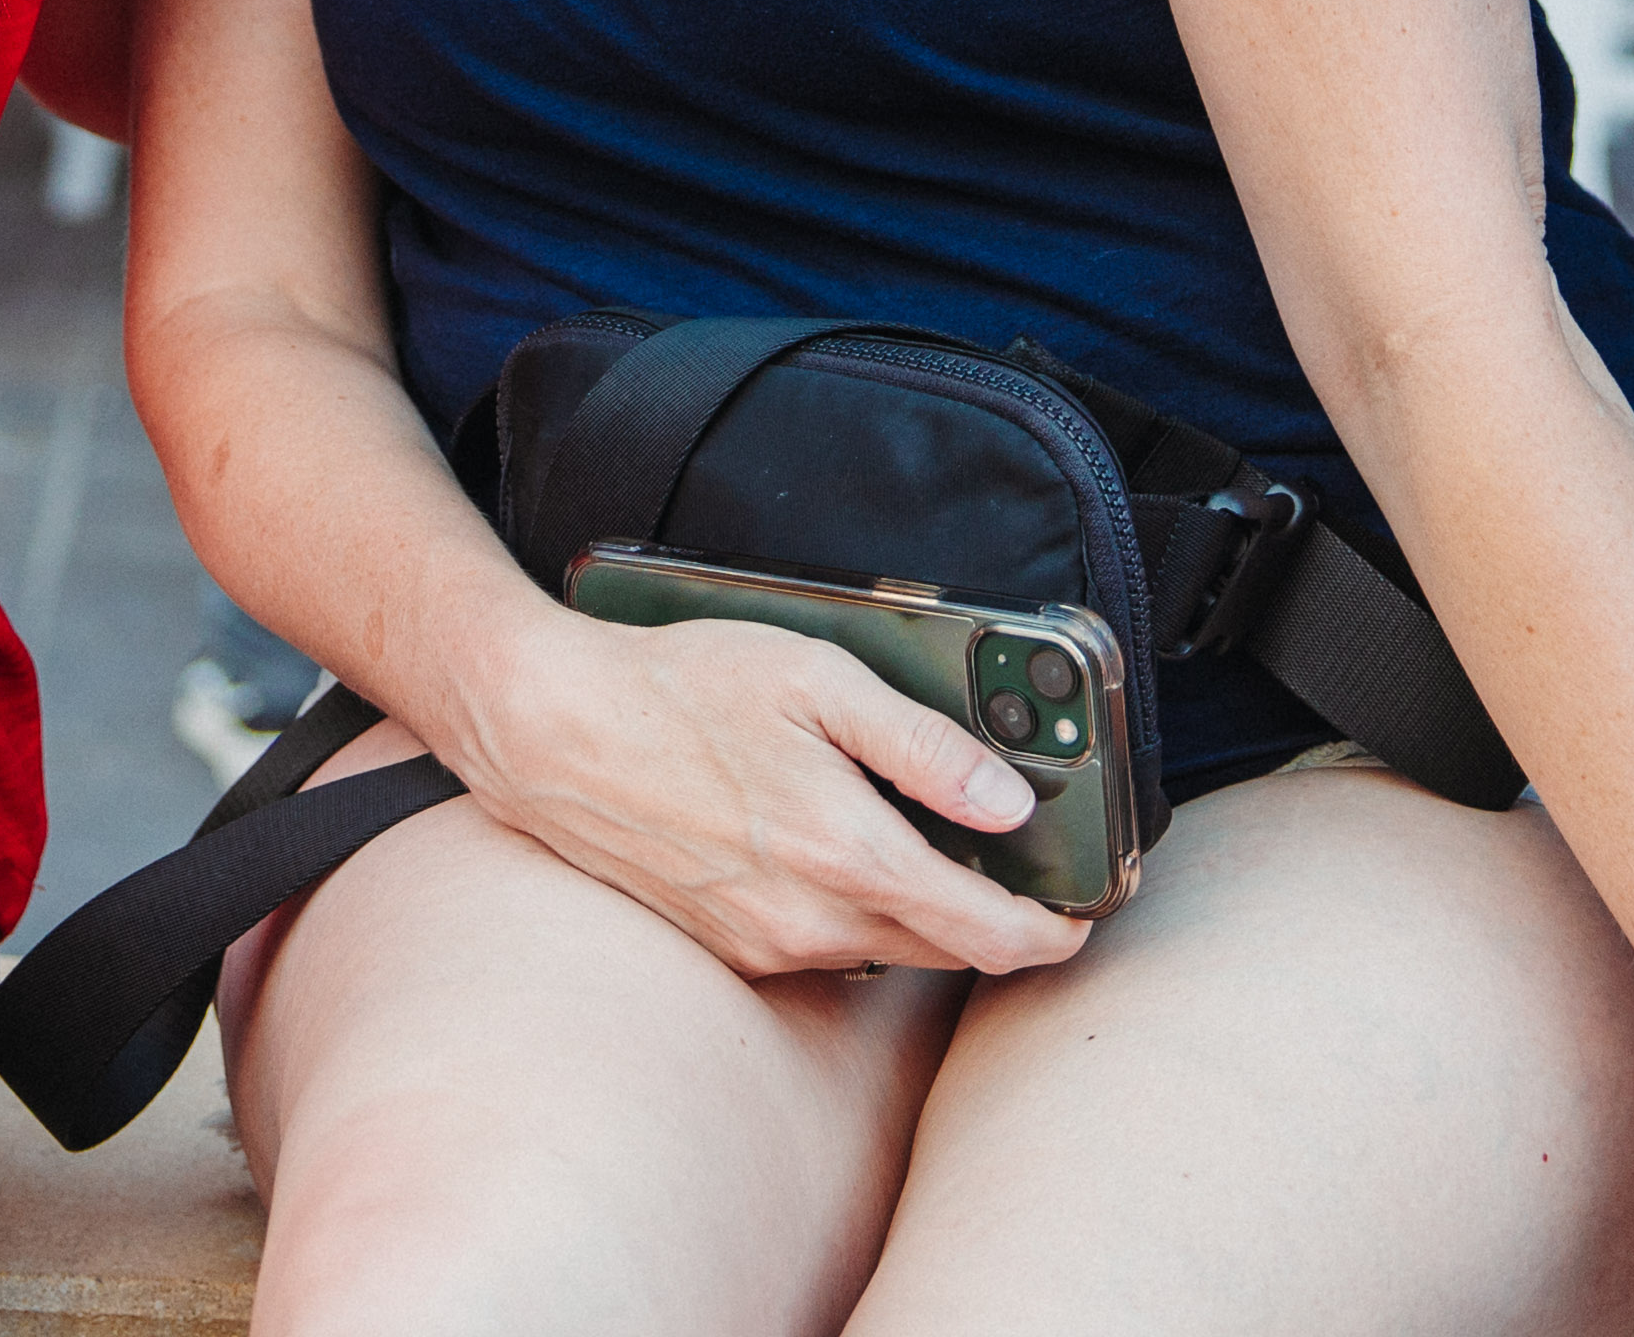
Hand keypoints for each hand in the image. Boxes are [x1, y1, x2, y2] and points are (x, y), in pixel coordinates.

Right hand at [442, 610, 1090, 981]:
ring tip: (927, 842)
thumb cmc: (678, 688)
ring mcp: (766, 944)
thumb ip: (925, 747)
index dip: (1053, 932)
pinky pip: (826, 947)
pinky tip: (842, 850)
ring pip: (886, 949)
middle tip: (1023, 870)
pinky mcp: (730, 946)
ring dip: (924, 914)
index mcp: (847, 854)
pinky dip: (859, 913)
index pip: (990, 934)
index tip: (1082, 913)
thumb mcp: (818, 680)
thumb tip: (1012, 801)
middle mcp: (811, 920)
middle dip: (998, 922)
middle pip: (946, 953)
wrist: (552, 732)